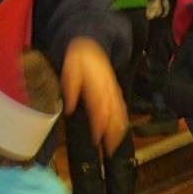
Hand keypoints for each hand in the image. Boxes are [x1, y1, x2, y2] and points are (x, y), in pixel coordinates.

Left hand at [61, 38, 127, 153]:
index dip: (99, 125)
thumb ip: (70, 90)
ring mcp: (113, 91)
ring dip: (119, 128)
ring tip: (116, 143)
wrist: (91, 46)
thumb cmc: (79, 59)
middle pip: (112, 114)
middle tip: (109, 148)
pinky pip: (122, 106)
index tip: (97, 138)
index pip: (99, 109)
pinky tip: (122, 127)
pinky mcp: (115, 90)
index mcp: (96, 86)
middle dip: (112, 132)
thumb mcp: (69, 71)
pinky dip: (123, 118)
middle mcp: (107, 90)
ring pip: (119, 112)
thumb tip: (69, 107)